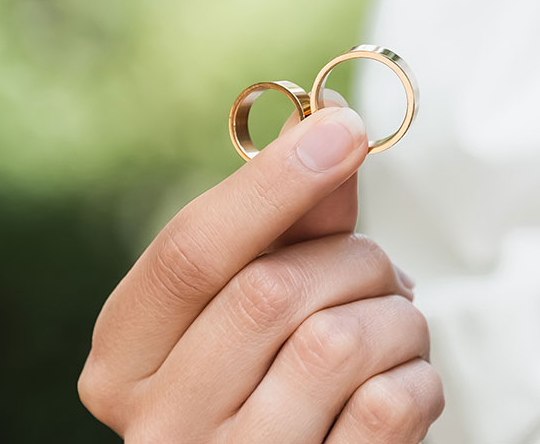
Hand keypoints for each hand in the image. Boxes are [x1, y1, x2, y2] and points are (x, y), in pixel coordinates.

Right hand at [78, 94, 443, 442]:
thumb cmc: (259, 378)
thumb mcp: (247, 301)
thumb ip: (285, 222)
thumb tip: (329, 125)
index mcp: (124, 362)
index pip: (190, 254)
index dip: (271, 182)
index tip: (341, 128)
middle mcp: (162, 423)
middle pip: (271, 290)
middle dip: (354, 258)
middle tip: (378, 267)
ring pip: (336, 344)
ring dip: (394, 315)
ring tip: (394, 324)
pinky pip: (388, 406)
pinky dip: (416, 372)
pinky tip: (401, 377)